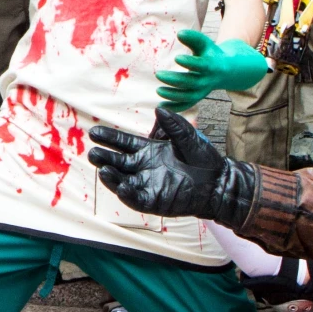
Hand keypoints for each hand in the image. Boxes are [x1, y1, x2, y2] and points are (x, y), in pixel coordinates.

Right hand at [85, 107, 260, 226]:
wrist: (219, 183)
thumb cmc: (205, 160)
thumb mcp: (189, 139)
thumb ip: (174, 126)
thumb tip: (159, 109)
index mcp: (148, 151)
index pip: (123, 144)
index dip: (109, 138)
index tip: (94, 132)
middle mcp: (143, 167)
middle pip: (117, 162)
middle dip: (104, 158)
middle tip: (93, 153)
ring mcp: (147, 185)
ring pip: (121, 181)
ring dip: (111, 176)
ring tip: (103, 170)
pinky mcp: (154, 201)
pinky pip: (136, 199)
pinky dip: (127, 194)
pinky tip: (122, 187)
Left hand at [154, 29, 269, 108]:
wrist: (226, 70)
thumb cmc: (210, 53)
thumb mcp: (205, 44)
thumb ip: (193, 38)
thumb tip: (179, 33)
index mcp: (211, 65)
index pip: (201, 65)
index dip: (190, 63)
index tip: (176, 58)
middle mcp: (207, 80)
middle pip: (191, 83)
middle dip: (175, 80)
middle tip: (158, 74)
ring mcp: (203, 91)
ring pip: (189, 97)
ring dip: (173, 96)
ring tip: (158, 90)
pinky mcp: (198, 97)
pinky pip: (187, 105)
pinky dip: (175, 107)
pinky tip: (160, 106)